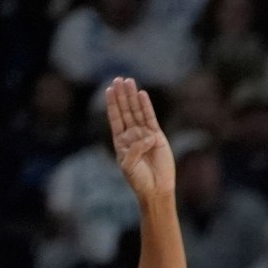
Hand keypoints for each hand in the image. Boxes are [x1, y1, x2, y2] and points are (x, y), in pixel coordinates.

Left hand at [106, 77, 174, 199]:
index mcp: (120, 141)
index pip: (115, 117)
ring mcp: (145, 134)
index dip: (112, 104)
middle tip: (119, 79)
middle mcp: (132, 135)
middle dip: (122, 95)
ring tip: (129, 82)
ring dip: (132, 97)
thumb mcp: (128, 164)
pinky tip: (142, 95)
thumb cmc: (139, 179)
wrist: (156, 188)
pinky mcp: (158, 136)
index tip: (109, 90)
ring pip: (137, 111)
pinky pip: (151, 118)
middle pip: (126, 110)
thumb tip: (147, 136)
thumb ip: (134, 149)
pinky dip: (146, 106)